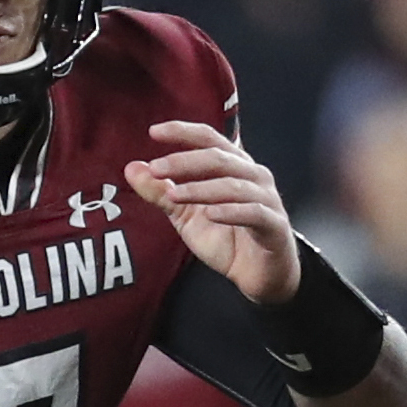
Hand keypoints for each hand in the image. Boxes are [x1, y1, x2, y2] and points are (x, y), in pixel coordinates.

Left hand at [124, 120, 299, 304]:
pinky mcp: (274, 225)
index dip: (183, 132)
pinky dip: (231, 212)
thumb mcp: (185, 215)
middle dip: (184, 161)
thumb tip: (132, 168)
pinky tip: (210, 215)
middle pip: (218, 158)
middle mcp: (252, 176)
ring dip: (200, 188)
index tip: (153, 132)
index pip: (208, 138)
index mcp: (233, 166)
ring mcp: (266, 199)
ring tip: (173, 195)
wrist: (258, 274)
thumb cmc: (227, 238)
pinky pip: (253, 213)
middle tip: (155, 168)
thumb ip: (161, 193)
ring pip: (233, 185)